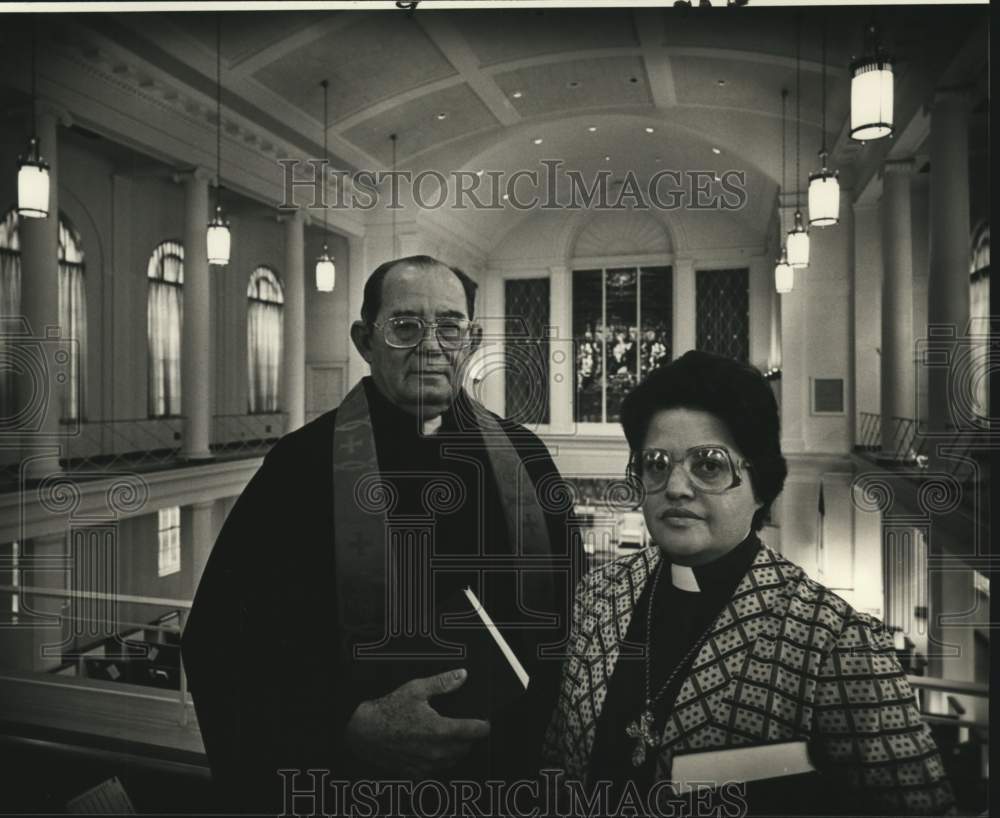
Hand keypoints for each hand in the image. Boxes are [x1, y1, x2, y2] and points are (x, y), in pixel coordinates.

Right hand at [344, 668, 489, 778]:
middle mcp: (436, 751)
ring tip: (451, 737)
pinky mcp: (416, 773)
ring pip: (454, 761)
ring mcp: (427, 765)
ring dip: (457, 750)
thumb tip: (462, 675)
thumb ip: (442, 683)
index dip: (483, 726)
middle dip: (470, 737)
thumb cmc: (388, 710)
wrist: (364, 732)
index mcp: (440, 730)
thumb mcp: (416, 689)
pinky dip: (442, 761)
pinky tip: (435, 749)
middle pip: (467, 748)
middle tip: (466, 726)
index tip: (484, 722)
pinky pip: (438, 770)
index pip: (475, 732)